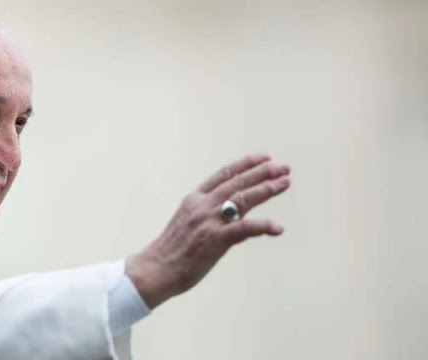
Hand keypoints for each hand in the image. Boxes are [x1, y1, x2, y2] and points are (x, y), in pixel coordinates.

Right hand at [125, 154, 290, 308]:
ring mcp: (209, 221)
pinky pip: (244, 229)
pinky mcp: (216, 240)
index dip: (246, 164)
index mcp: (194, 199)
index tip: (264, 158)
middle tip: (283, 168)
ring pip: (243, 199)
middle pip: (237, 182)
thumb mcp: (186, 221)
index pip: (224, 174)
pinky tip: (278, 228)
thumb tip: (227, 211)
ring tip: (284, 183)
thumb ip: (205, 212)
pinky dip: (263, 226)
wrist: (156, 268)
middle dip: (263, 173)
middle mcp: (203, 205)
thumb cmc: (172, 250)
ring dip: (267, 190)